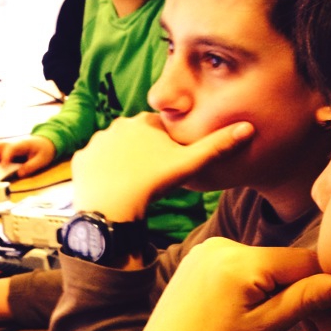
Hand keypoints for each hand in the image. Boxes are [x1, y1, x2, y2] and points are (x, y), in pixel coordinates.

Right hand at [0, 136, 55, 177]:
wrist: (46, 142)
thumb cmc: (44, 150)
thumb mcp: (43, 159)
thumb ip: (32, 166)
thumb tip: (20, 174)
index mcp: (22, 144)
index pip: (11, 148)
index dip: (6, 156)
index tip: (2, 166)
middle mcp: (12, 144)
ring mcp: (9, 147)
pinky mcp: (7, 152)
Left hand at [71, 113, 254, 220]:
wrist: (112, 207)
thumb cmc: (152, 184)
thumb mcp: (189, 165)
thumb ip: (217, 146)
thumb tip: (249, 127)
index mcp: (143, 122)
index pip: (160, 130)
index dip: (167, 148)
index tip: (168, 165)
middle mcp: (116, 125)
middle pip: (136, 139)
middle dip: (144, 153)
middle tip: (151, 177)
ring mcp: (95, 142)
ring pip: (114, 151)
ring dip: (122, 162)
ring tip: (132, 183)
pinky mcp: (80, 159)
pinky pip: (94, 164)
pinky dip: (102, 174)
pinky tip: (111, 186)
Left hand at [110, 239, 330, 330]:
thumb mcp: (265, 328)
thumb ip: (307, 300)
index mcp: (240, 258)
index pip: (306, 263)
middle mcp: (222, 245)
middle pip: (286, 268)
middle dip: (311, 303)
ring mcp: (207, 252)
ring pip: (266, 271)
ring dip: (289, 299)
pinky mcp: (197, 264)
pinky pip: (243, 272)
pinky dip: (262, 293)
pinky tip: (273, 318)